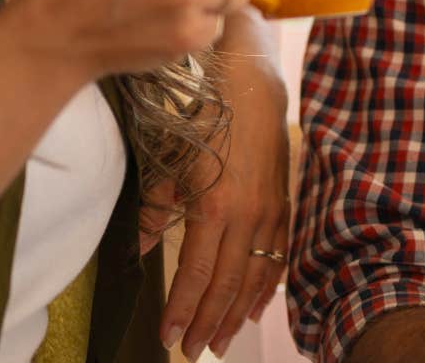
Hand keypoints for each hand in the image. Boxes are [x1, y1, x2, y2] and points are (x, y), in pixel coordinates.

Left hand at [152, 16, 292, 358]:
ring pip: (254, 277)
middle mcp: (246, 216)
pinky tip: (254, 308)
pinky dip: (266, 287)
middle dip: (207, 323)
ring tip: (219, 342)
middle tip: (192, 352)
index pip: (195, 274)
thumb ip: (155, 207)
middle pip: (225, 285)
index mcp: (214, 207)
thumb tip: (141, 247)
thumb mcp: (168, 158)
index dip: (181, 310)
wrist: (253, 86)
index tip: (167, 337)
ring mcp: (269, 213)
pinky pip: (277, 257)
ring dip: (235, 314)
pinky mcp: (283, 205)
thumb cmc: (204, 118)